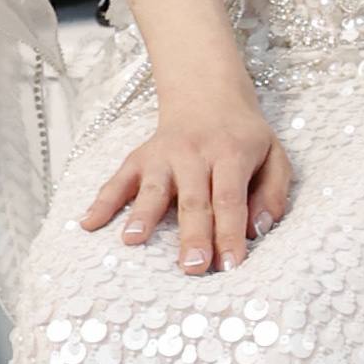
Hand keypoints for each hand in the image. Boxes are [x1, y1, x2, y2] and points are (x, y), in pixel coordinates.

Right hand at [80, 83, 294, 275]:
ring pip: (153, 188)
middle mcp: (194, 153)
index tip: (229, 264)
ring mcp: (163, 155)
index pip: (230, 199)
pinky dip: (102, 201)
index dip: (230, 232)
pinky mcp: (139, 157)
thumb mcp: (274, 156)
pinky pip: (118, 180)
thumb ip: (274, 193)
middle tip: (192, 267)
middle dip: (193, 235)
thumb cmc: (244, 137)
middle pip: (194, 199)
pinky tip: (89, 223)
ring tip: (133, 240)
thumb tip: (259, 229)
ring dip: (143, 215)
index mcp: (231, 154)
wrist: (207, 96)